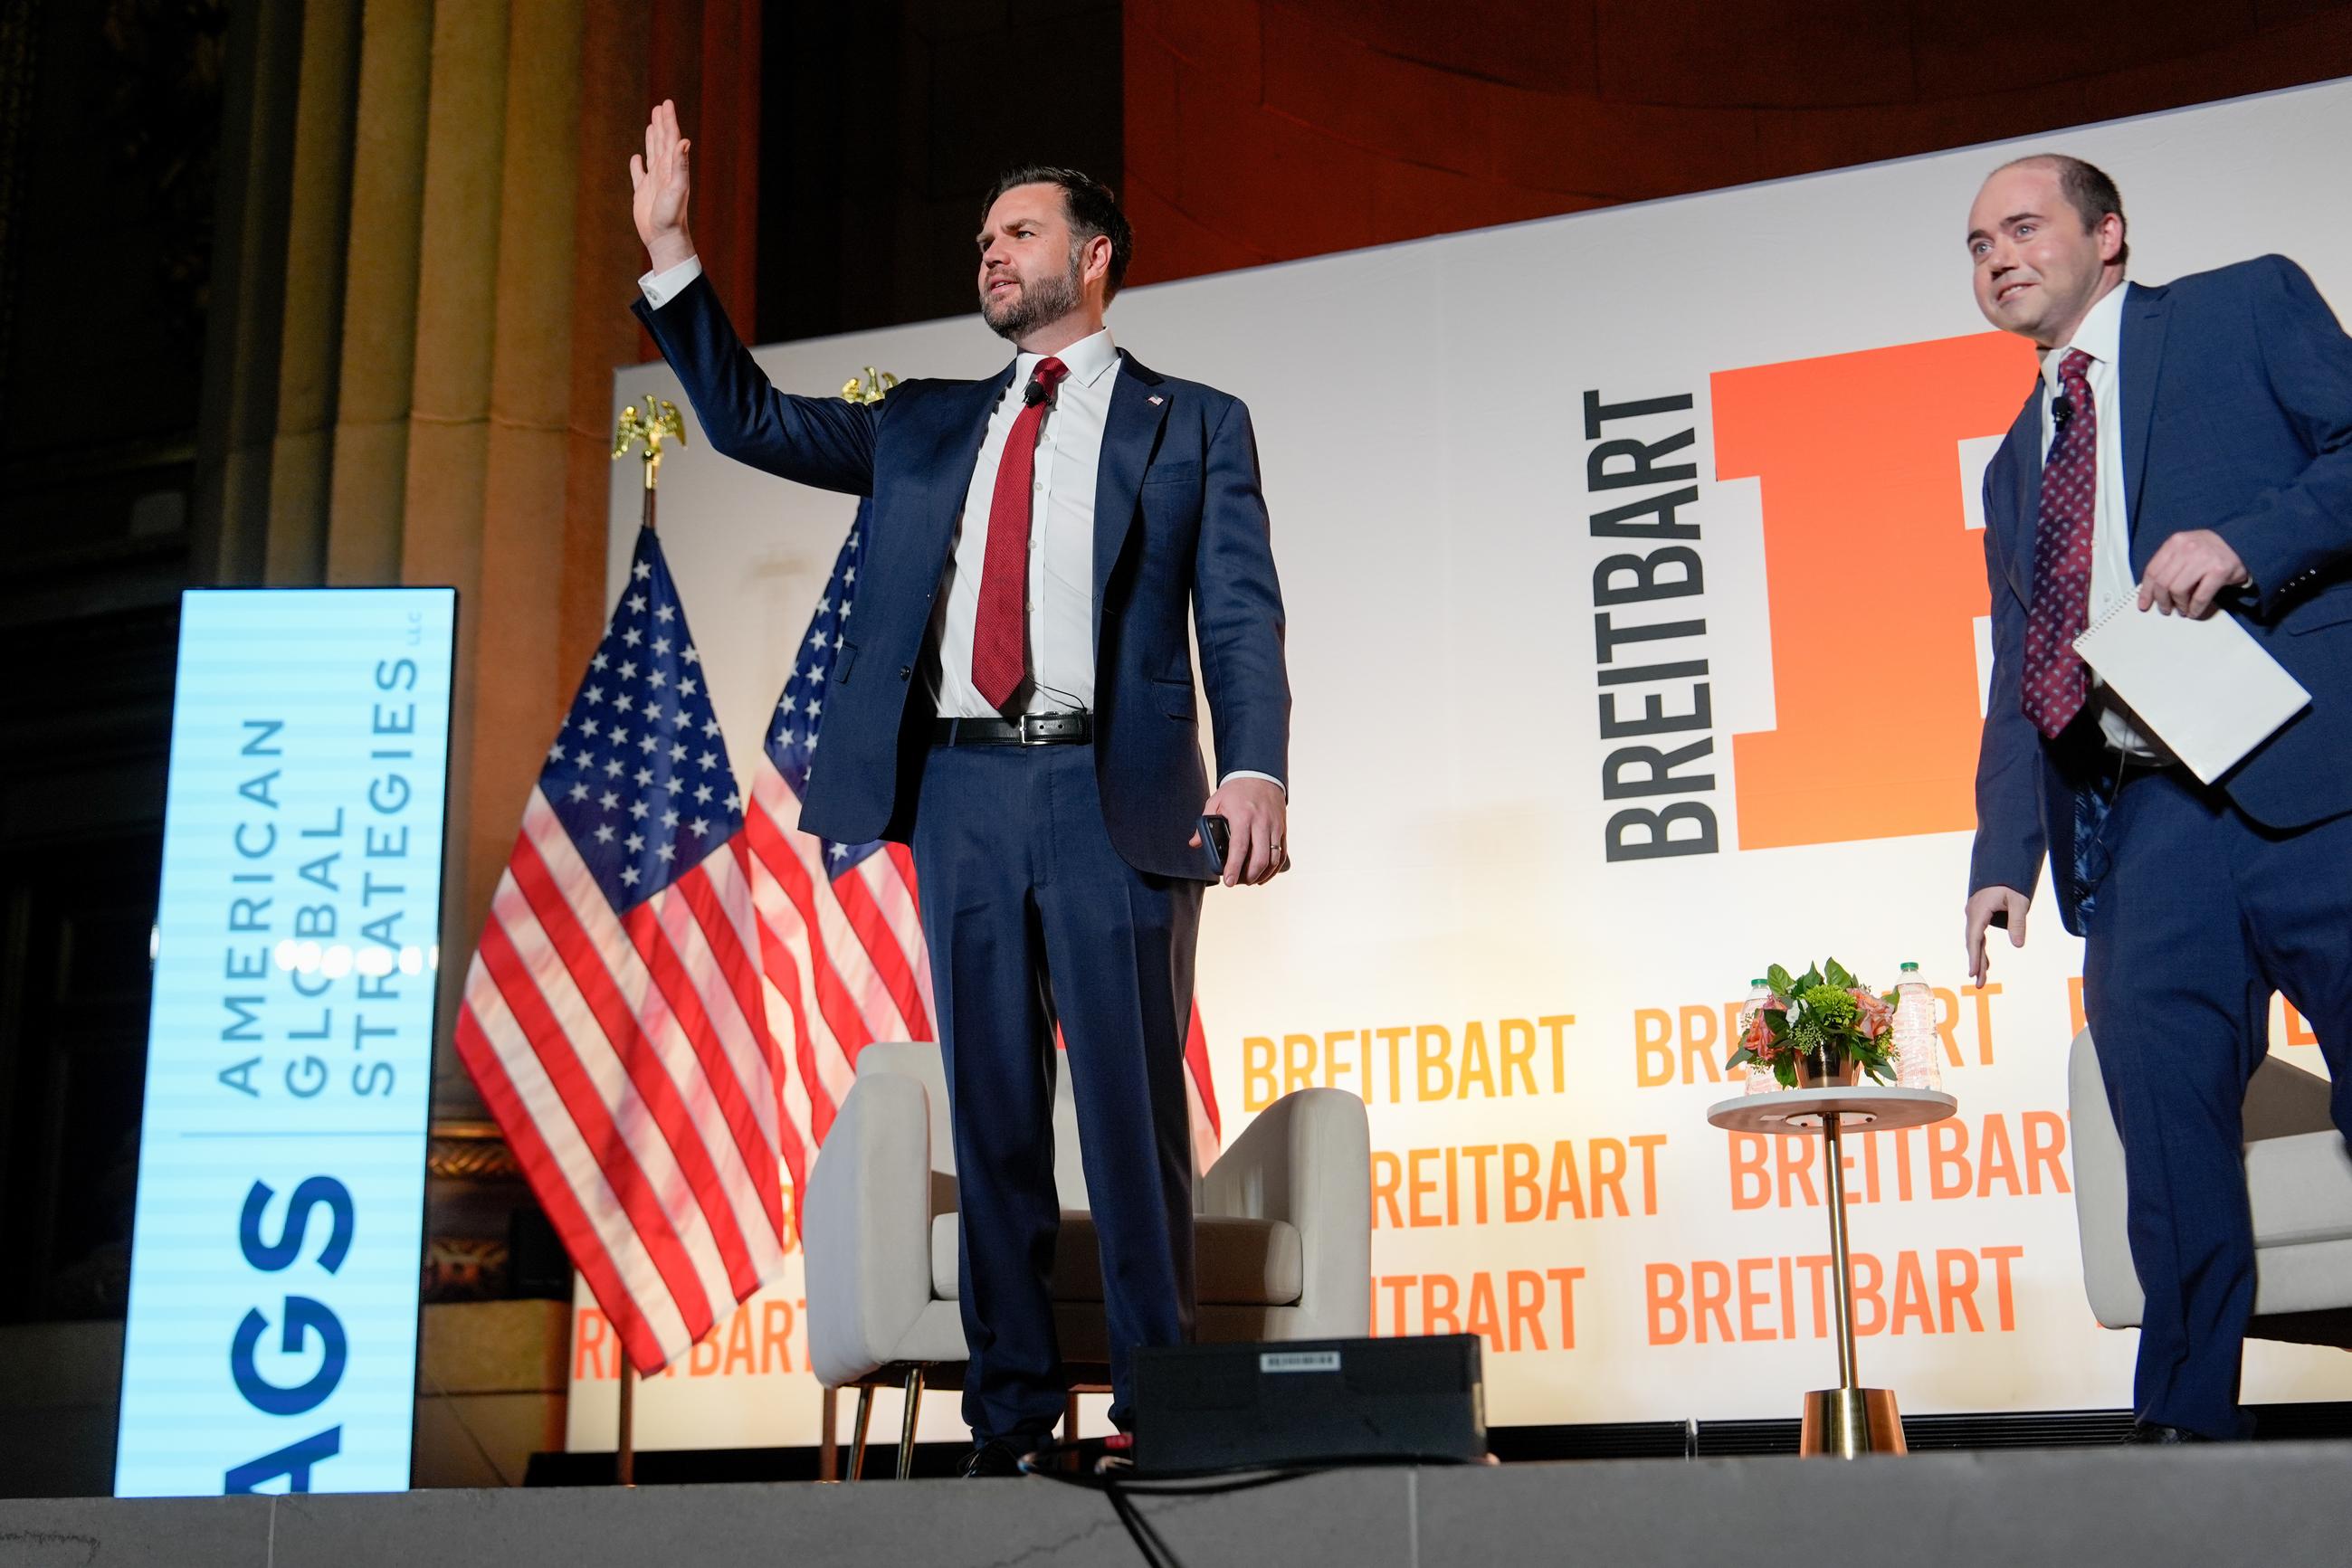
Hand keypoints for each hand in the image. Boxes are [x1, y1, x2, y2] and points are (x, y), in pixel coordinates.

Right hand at [629, 99, 694, 272]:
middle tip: (661, 106)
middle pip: (663, 142)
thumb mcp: (677, 188)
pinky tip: (637, 158)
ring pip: (653, 153)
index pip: (671, 138)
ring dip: (652, 138)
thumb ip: (680, 165)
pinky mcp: (643, 193)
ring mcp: (654, 182)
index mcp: (672, 168)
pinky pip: (639, 174)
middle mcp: (664, 172)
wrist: (664, 239)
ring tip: (652, 123)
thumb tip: (684, 140)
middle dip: (662, 123)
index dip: (669, 121)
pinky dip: (637, 164)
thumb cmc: (672, 216)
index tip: (667, 103)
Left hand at [1191, 777, 1286, 887]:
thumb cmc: (1237, 790)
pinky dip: (1274, 869)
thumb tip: (1195, 843)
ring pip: (1273, 859)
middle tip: (1238, 882)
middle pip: (1260, 857)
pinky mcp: (1282, 829)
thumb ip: (1204, 823)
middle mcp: (1261, 823)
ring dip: (1261, 874)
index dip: (1234, 867)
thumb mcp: (1216, 802)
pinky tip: (1264, 875)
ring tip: (1249, 880)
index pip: (1240, 847)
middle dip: (1249, 876)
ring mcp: (1274, 826)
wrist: (1260, 775)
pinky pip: (1281, 854)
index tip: (1228, 881)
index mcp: (1242, 816)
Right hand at [1964, 885, 2029, 986]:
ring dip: (1978, 959)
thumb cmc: (2010, 883)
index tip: (1974, 972)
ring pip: (1974, 941)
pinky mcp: (1979, 916)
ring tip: (1982, 980)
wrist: (2001, 867)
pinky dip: (1981, 950)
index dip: (1974, 956)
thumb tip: (2019, 945)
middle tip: (1979, 984)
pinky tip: (1985, 963)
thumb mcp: (2019, 902)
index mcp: (1979, 911)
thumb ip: (2018, 923)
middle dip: (1976, 964)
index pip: (1975, 937)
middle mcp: (1972, 914)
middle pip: (1973, 943)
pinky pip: (1978, 936)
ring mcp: (1974, 915)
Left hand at [2137, 529, 2249, 617]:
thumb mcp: (2186, 548)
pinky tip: (2194, 611)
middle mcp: (2188, 548)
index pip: (2152, 570)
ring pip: (2178, 590)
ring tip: (2182, 609)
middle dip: (2162, 601)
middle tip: (2166, 609)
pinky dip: (2195, 608)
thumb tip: (2152, 590)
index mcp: (2176, 542)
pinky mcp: (2219, 571)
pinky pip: (2199, 596)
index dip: (2146, 591)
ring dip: (2179, 605)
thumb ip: (2170, 564)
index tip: (2144, 604)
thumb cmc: (2211, 550)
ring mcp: (2204, 559)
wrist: (2242, 543)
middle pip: (2163, 582)